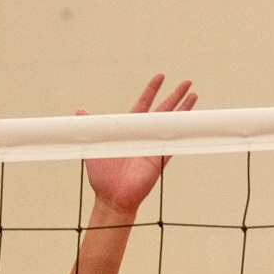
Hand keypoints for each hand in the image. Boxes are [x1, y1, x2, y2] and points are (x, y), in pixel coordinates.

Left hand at [82, 74, 198, 219]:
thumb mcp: (93, 145)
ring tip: (194, 96)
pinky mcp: (160, 158)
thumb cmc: (102, 176)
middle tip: (187, 82)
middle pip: (163, 110)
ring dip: (183, 110)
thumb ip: (89, 127)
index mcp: (129, 129)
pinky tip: (191, 122)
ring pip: (172, 123)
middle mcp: (143, 135)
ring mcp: (154, 145)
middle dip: (175, 96)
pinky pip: (174, 142)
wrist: (111, 196)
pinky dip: (182, 132)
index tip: (160, 77)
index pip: (144, 104)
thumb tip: (79, 113)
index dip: (152, 90)